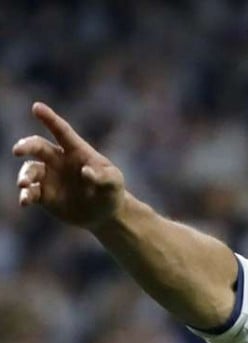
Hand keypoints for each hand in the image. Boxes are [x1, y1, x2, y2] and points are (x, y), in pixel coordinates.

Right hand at [12, 102, 124, 228]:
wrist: (105, 214)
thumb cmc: (111, 191)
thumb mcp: (114, 183)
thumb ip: (103, 177)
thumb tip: (86, 172)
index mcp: (76, 151)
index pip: (62, 132)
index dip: (50, 119)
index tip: (37, 107)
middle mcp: (58, 160)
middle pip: (37, 146)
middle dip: (26, 146)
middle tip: (18, 151)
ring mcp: (49, 177)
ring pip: (30, 170)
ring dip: (25, 176)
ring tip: (24, 184)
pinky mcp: (44, 195)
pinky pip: (30, 192)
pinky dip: (26, 195)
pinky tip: (25, 202)